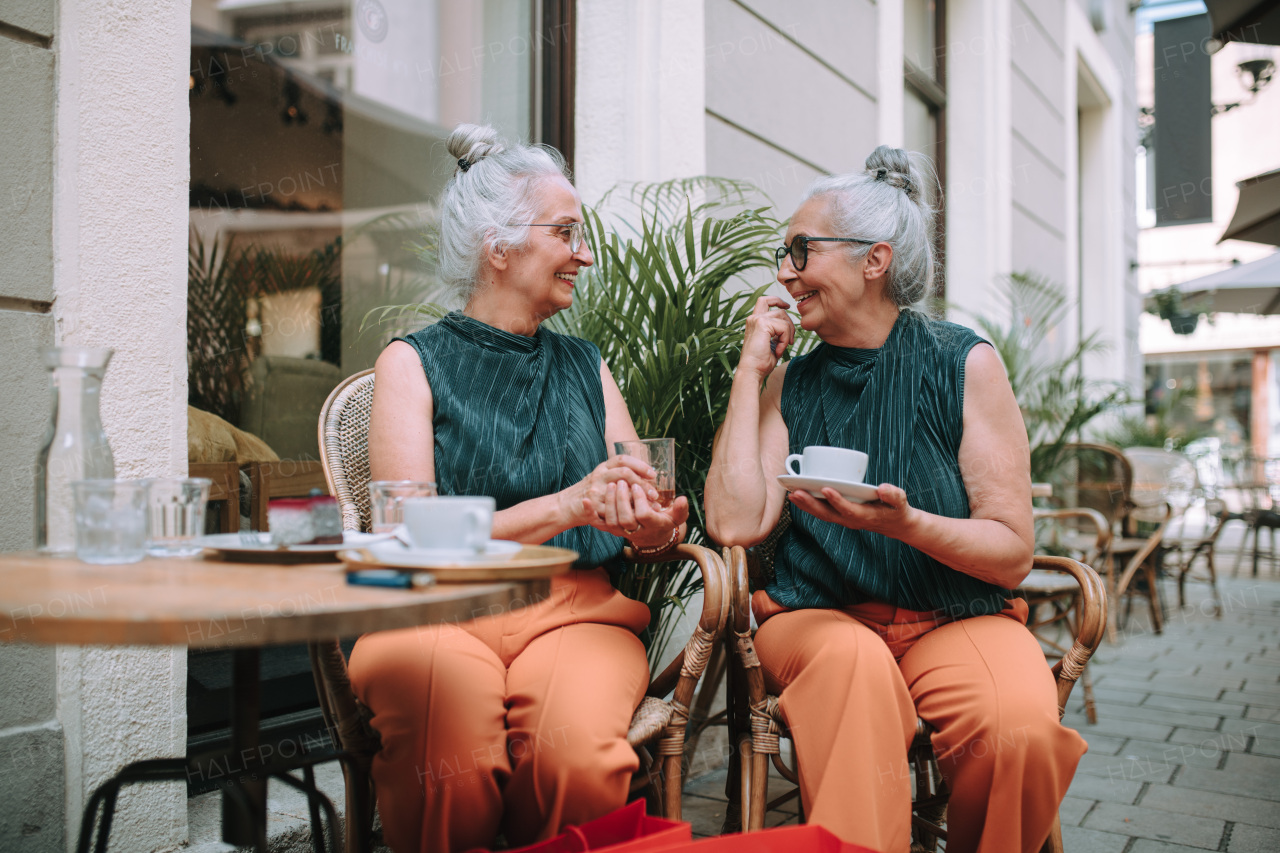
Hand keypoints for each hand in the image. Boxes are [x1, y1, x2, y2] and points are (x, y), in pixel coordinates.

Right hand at [562, 455, 657, 527]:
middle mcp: (599, 475)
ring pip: (621, 491)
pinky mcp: (594, 505)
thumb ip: (618, 473)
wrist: (567, 505)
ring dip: (638, 499)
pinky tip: (638, 515)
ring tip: (650, 505)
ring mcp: (596, 490)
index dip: (639, 465)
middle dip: (642, 483)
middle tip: (654, 494)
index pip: (623, 459)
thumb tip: (644, 473)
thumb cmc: (590, 491)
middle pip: (624, 473)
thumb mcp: (602, 476)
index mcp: (603, 467)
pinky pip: (614, 508)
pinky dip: (628, 512)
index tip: (653, 474)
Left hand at [594, 483, 689, 548]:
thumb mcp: (676, 517)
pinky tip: (585, 500)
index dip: (640, 501)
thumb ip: (680, 509)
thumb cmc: (664, 521)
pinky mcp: (611, 529)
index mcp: (652, 526)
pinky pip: (598, 524)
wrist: (651, 536)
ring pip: (612, 522)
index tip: (639, 486)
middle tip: (622, 482)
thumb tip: (682, 499)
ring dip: (610, 503)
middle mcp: (636, 531)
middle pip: (625, 519)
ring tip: (611, 485)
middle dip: (622, 500)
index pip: (643, 515)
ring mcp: (622, 531)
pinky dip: (590, 513)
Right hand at [737, 296, 794, 381]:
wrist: (752, 371)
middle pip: (779, 310)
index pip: (764, 300)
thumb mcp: (772, 343)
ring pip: (783, 318)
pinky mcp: (762, 324)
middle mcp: (753, 318)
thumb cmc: (761, 362)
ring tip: (782, 348)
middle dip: (790, 324)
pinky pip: (784, 327)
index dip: (777, 300)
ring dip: (788, 334)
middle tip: (790, 341)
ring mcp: (757, 319)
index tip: (787, 306)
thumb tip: (789, 326)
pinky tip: (779, 350)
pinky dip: (785, 340)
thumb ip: (778, 332)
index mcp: (754, 322)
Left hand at [788, 483, 918, 541]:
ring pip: (821, 514)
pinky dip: (808, 506)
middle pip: (828, 514)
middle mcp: (851, 520)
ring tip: (791, 493)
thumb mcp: (901, 502)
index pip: (848, 509)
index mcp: (865, 516)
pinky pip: (822, 513)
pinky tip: (797, 496)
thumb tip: (883, 488)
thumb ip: (893, 495)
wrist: (895, 525)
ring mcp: (844, 520)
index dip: (836, 500)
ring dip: (805, 505)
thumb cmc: (897, 510)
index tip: (825, 488)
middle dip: (811, 504)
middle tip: (795, 492)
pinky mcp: (840, 516)